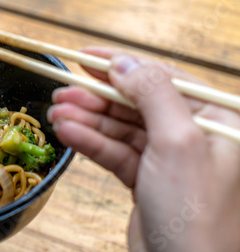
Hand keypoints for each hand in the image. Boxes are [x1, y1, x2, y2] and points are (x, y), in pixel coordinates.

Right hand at [48, 47, 239, 251]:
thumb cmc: (196, 213)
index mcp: (215, 118)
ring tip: (55, 113)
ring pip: (120, 128)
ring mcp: (167, 157)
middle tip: (62, 90)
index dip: (121, 65)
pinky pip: (115, 151)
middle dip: (96, 97)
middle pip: (135, 103)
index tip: (85, 57)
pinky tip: (67, 133)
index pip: (162, 78)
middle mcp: (192, 134)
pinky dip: (91, 142)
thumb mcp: (177, 142)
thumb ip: (151, 94)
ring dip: (87, 120)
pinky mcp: (145, 178)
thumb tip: (124, 62)